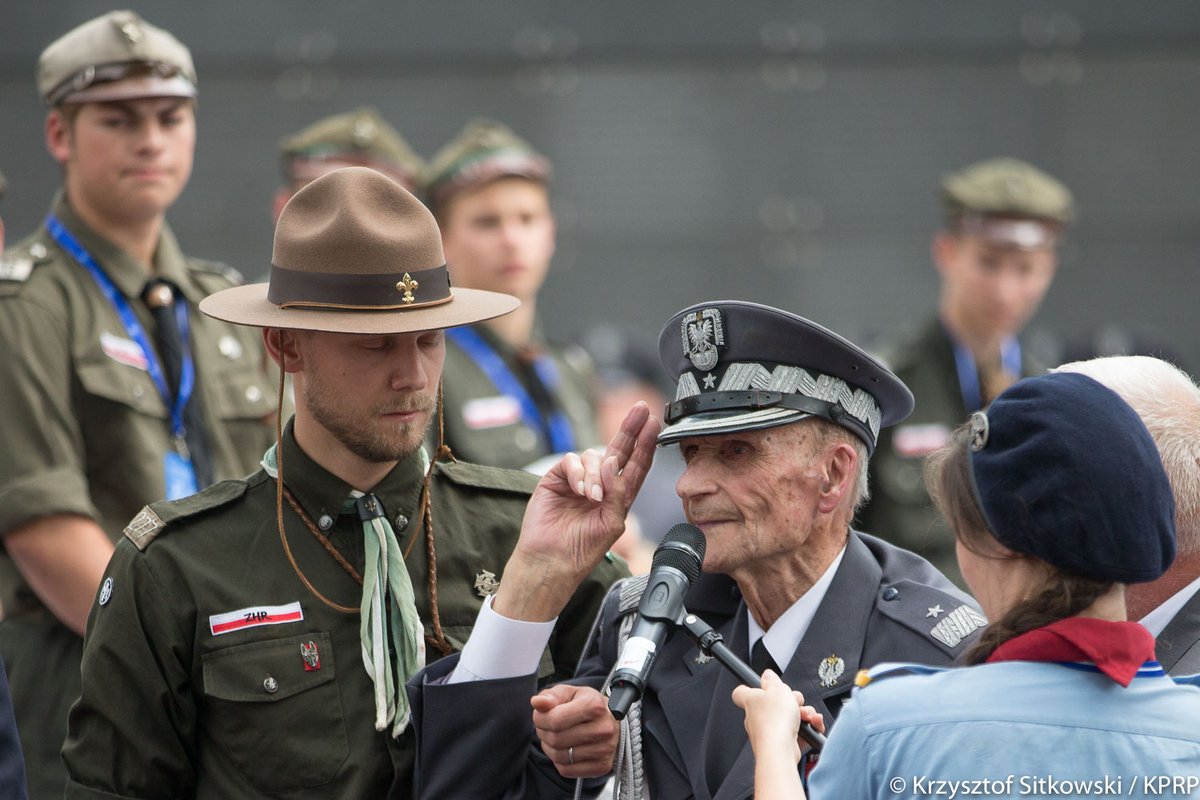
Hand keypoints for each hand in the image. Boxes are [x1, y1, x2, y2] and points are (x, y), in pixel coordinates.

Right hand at [494, 402, 659, 620]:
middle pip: (618, 449)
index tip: (654, 424)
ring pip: (594, 457)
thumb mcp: (611, 523)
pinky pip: (571, 461)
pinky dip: (578, 473)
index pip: (636, 465)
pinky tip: (579, 489)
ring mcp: (578, 480)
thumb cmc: (582, 549)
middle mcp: (599, 484)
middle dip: (630, 429)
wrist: (551, 560)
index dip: (645, 445)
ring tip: (592, 497)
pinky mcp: (557, 478)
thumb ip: (618, 493)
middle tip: (640, 410)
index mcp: (617, 496)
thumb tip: (613, 463)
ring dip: (596, 473)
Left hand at [531, 684, 619, 778]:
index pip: (555, 720)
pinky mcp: (602, 766)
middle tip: (548, 727)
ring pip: (560, 756)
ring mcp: (605, 749)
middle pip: (556, 739)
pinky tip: (566, 749)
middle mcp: (603, 728)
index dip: (540, 719)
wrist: (611, 721)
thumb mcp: (569, 693)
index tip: (541, 715)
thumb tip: (537, 702)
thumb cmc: (587, 704)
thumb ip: (551, 696)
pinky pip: (566, 770)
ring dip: (550, 748)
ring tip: (556, 737)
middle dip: (544, 733)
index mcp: (595, 705)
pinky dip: (560, 761)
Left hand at [731, 670, 824, 763]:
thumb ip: (772, 680)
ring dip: (802, 714)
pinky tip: (813, 724)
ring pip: (788, 719)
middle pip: (773, 705)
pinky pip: (798, 733)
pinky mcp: (782, 745)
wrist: (780, 750)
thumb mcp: (777, 688)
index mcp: (751, 702)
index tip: (761, 686)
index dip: (750, 688)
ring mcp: (769, 733)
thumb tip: (767, 675)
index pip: (742, 693)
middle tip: (795, 701)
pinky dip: (808, 728)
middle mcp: (757, 719)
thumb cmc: (774, 721)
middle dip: (790, 702)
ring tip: (806, 715)